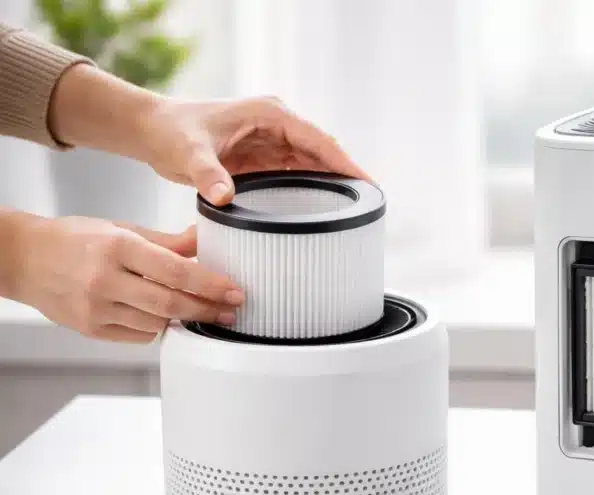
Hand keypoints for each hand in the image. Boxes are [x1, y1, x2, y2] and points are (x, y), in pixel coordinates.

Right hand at [9, 215, 242, 342]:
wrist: (24, 259)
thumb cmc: (74, 239)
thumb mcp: (121, 229)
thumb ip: (167, 241)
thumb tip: (203, 241)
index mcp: (118, 248)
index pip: (176, 271)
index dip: (211, 284)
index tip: (234, 290)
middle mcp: (106, 279)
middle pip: (170, 303)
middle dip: (207, 309)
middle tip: (231, 310)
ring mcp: (97, 308)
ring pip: (157, 322)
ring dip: (184, 318)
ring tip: (203, 311)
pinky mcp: (91, 329)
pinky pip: (139, 335)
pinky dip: (157, 326)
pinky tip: (164, 316)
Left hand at [139, 96, 370, 204]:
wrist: (152, 132)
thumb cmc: (171, 131)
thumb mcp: (190, 152)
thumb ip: (207, 174)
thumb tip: (224, 197)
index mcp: (270, 114)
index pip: (318, 139)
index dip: (344, 161)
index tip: (366, 182)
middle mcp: (276, 126)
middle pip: (322, 153)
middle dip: (346, 175)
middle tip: (370, 203)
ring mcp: (271, 142)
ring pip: (312, 165)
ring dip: (331, 184)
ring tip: (355, 211)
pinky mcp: (263, 159)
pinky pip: (295, 175)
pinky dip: (310, 190)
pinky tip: (323, 209)